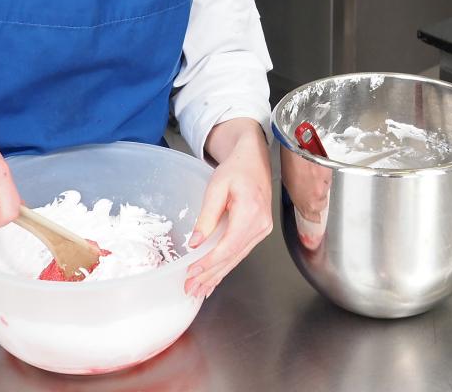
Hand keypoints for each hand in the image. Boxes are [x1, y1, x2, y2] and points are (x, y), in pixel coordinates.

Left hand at [185, 118, 271, 298]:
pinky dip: (225, 267)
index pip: (228, 245)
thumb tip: (195, 243)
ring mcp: (262, 230)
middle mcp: (261, 224)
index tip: (191, 272)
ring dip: (216, 275)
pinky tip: (214, 279)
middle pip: (232, 256)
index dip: (209, 262)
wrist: (254, 161)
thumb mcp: (216, 187)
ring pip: (236, 258)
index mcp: (251, 211)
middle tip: (189, 289)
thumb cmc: (236, 169)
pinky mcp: (259, 231)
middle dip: (209, 275)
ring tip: (198, 289)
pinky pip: (240, 253)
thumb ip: (206, 216)